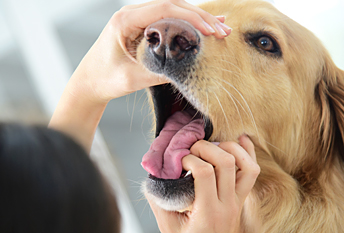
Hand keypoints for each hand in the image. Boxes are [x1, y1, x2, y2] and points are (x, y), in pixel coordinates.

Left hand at [50, 0, 231, 150]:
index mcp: (124, 21)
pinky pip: (167, 19)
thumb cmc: (104, 79)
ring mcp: (136, 18)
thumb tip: (188, 68)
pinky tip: (203, 26)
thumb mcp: (133, 79)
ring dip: (196, 19)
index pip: (165, 9)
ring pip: (172, 10)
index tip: (211, 30)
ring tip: (220, 28)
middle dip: (200, 17)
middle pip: (172, 5)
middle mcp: (130, 14)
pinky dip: (186, 23)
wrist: (89, 82)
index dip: (192, 17)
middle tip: (222, 30)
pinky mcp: (141, 27)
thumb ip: (160, 72)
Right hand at [147, 135, 259, 232]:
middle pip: (227, 162)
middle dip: (207, 147)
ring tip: (213, 145)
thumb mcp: (168, 229)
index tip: (179, 161)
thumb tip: (154, 175)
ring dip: (231, 148)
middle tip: (192, 149)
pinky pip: (252, 173)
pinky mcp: (241, 201)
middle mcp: (227, 205)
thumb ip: (159, 201)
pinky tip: (240, 140)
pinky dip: (248, 153)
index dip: (190, 159)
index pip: (205, 172)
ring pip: (247, 166)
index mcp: (207, 212)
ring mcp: (237, 202)